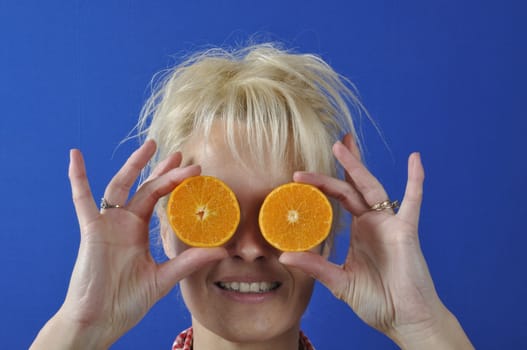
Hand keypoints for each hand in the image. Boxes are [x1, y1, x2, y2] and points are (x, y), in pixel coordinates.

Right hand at [31, 140, 226, 348]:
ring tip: (151, 145)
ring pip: (120, 186)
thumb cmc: (127, 301)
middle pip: (144, 187)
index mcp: (138, 232)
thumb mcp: (164, 278)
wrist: (100, 320)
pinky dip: (78, 178)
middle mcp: (123, 223)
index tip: (195, 170)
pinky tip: (75, 156)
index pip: (158, 199)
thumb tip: (222, 251)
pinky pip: (82, 200)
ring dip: (133, 165)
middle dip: (162, 170)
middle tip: (180, 153)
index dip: (174, 183)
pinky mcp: (91, 230)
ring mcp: (107, 224)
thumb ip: (189, 262)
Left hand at [280, 134, 472, 348]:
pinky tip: (415, 159)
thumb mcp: (338, 281)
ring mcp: (390, 224)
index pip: (339, 198)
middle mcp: (373, 222)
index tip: (301, 174)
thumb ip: (315, 266)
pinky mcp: (406, 231)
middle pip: (354, 185)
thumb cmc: (376, 301)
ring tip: (344, 144)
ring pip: (372, 187)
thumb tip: (284, 256)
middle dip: (343, 163)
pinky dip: (415, 180)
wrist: (404, 320)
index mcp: (360, 230)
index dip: (322, 184)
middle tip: (333, 141)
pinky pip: (412, 202)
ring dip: (358, 166)